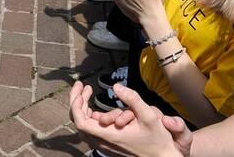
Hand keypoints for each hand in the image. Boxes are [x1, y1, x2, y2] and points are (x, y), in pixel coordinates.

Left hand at [69, 81, 190, 156]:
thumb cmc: (157, 140)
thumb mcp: (149, 116)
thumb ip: (133, 99)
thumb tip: (117, 87)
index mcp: (109, 136)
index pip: (80, 121)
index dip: (76, 104)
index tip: (81, 89)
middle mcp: (103, 143)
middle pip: (79, 122)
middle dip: (78, 101)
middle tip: (83, 86)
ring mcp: (105, 146)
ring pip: (85, 127)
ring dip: (83, 109)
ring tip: (87, 93)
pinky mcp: (108, 147)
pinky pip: (92, 132)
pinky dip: (90, 118)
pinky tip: (96, 109)